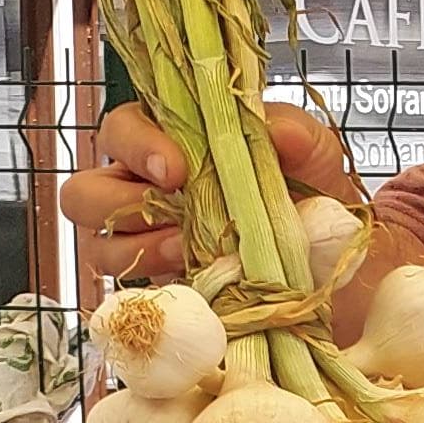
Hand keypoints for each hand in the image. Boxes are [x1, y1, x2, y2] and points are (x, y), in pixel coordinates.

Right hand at [60, 101, 363, 292]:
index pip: (122, 129)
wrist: (339, 276)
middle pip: (85, 191)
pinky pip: (126, 292)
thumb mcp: (316, 159)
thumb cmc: (314, 203)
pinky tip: (191, 284)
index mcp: (171, 146)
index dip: (136, 144)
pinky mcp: (161, 292)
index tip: (175, 169)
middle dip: (117, 201)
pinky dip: (151, 286)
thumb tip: (277, 131)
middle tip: (174, 214)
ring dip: (134, 248)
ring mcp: (148, 247)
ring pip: (95, 245)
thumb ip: (297, 135)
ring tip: (185, 252)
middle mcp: (145, 193)